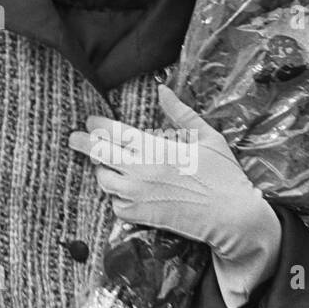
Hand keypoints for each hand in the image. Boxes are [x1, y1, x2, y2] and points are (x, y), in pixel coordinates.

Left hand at [67, 85, 280, 307]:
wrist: (234, 218)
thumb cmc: (224, 176)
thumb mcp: (207, 137)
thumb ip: (181, 113)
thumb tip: (162, 90)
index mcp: (155, 148)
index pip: (113, 131)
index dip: (96, 124)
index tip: (90, 121)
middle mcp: (141, 171)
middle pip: (98, 153)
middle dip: (82, 142)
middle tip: (75, 137)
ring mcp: (138, 195)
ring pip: (103, 179)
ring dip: (101, 169)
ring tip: (104, 163)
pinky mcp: (141, 216)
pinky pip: (115, 205)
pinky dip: (115, 196)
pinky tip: (122, 190)